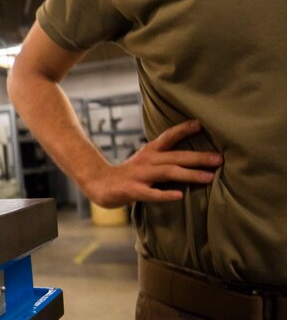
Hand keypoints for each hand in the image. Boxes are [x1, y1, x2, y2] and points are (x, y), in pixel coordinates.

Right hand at [81, 120, 221, 207]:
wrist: (99, 184)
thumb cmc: (130, 174)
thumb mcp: (146, 160)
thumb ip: (166, 158)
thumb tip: (195, 157)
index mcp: (150, 152)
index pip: (168, 137)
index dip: (183, 130)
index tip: (201, 123)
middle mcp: (146, 161)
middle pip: (175, 157)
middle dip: (198, 157)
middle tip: (219, 159)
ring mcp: (139, 175)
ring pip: (167, 173)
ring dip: (189, 174)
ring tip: (209, 177)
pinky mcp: (133, 191)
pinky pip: (151, 193)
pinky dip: (165, 195)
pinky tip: (179, 196)